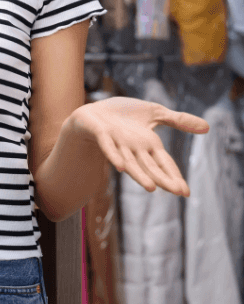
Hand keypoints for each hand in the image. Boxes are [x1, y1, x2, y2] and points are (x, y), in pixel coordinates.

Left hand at [71, 97, 209, 196]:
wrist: (95, 111)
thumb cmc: (124, 114)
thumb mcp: (155, 113)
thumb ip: (178, 120)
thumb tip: (208, 127)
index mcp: (148, 145)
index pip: (164, 163)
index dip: (174, 176)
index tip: (185, 192)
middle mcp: (134, 148)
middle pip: (151, 167)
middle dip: (163, 179)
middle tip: (177, 192)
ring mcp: (118, 143)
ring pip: (130, 163)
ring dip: (140, 175)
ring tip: (151, 188)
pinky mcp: (102, 135)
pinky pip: (108, 147)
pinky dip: (114, 155)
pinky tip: (120, 166)